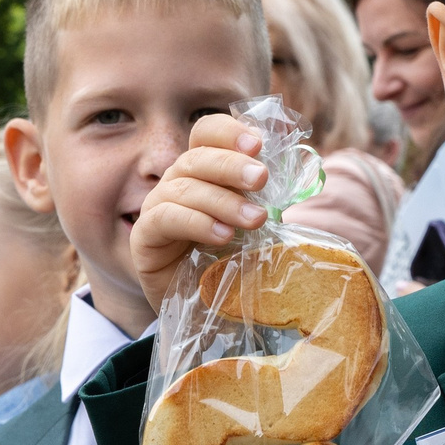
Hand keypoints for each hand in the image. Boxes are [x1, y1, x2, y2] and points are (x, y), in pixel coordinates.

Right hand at [131, 113, 270, 311]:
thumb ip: (268, 196)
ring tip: (254, 219)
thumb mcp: (256, 226)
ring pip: (184, 187)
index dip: (229, 132)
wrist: (208, 311)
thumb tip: (299, 167)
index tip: (259, 144)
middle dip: (232, 164)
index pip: (206, 134)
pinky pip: (165, 218)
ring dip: (223, 200)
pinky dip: (197, 223)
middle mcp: (177, 182)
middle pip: (196, 156)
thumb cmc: (233, 263)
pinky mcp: (144, 237)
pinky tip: (222, 236)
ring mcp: (157, 207)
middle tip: (261, 178)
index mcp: (203, 171)